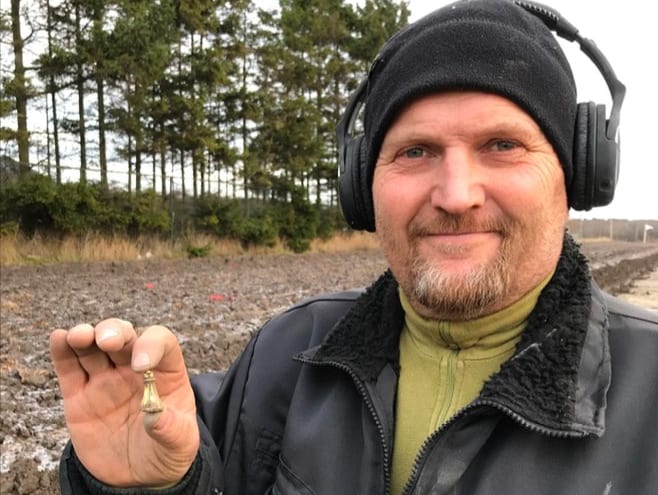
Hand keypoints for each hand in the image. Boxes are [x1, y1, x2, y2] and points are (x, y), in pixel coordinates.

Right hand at [49, 319, 199, 486]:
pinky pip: (69, 367)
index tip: (142, 366)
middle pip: (125, 336)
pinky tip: (59, 338)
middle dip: (114, 331)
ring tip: (78, 336)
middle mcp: (134, 368)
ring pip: (94, 346)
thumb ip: (171, 428)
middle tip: (107, 340)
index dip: (152, 345)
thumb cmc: (166, 450)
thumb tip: (155, 416)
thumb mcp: (180, 443)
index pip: (162, 343)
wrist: (137, 476)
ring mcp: (105, 379)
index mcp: (166, 372)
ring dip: (86, 335)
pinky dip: (62, 350)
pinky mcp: (79, 394)